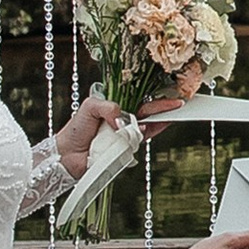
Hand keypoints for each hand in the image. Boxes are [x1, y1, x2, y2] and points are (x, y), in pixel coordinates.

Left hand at [57, 87, 188, 179]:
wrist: (66, 154)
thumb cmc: (76, 129)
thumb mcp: (90, 106)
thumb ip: (108, 107)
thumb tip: (123, 120)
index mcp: (118, 110)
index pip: (141, 102)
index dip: (156, 98)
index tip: (172, 93)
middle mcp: (125, 123)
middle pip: (150, 114)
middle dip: (166, 108)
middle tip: (182, 102)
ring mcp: (126, 138)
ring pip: (148, 127)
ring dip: (161, 120)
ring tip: (176, 111)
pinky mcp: (125, 152)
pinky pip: (140, 142)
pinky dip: (147, 134)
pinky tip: (153, 126)